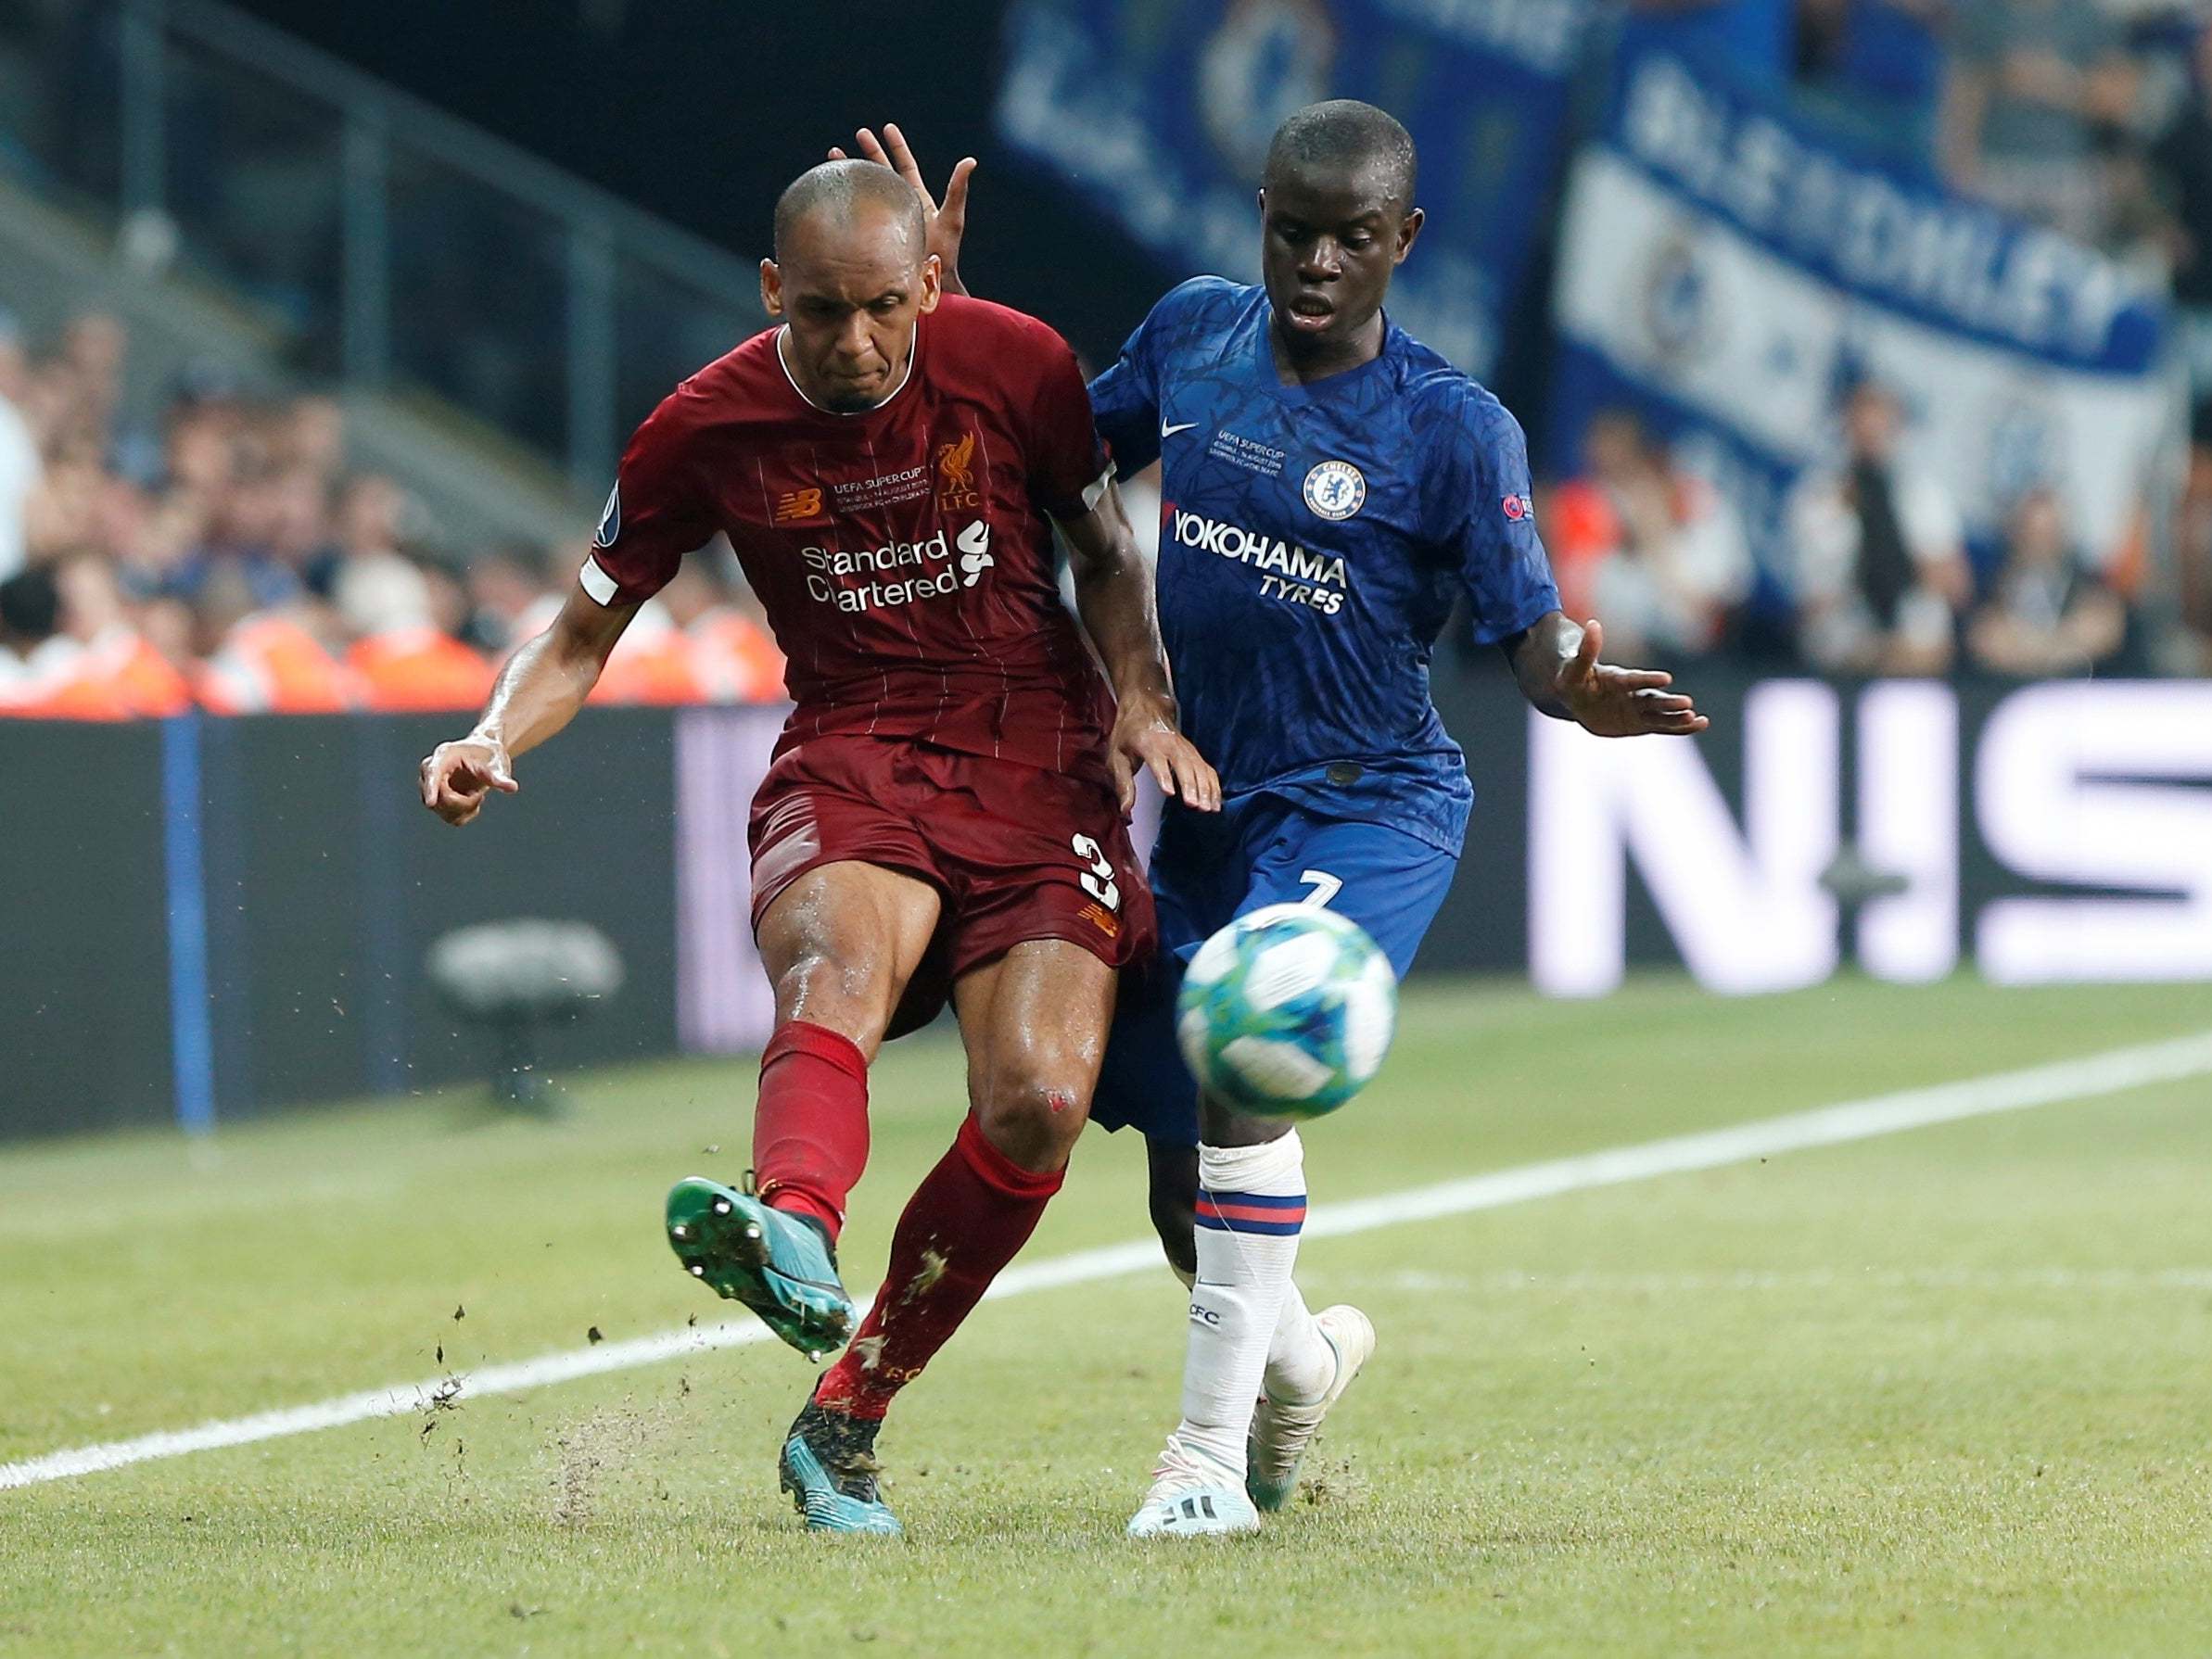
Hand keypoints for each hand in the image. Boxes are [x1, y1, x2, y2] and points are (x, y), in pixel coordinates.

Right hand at [418, 734, 517, 825]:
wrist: (485, 754)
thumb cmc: (489, 754)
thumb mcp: (496, 763)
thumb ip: (500, 777)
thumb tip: (512, 788)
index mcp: (444, 755)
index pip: (433, 772)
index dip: (431, 788)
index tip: (430, 803)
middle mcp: (431, 770)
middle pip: (439, 798)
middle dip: (464, 802)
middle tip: (481, 794)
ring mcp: (432, 786)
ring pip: (444, 812)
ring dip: (467, 808)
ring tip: (477, 794)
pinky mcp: (438, 800)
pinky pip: (451, 818)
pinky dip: (467, 814)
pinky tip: (473, 800)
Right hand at [828, 123, 973, 294]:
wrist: (930, 282)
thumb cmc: (945, 252)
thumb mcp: (953, 217)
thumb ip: (958, 189)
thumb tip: (970, 160)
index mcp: (917, 197)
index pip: (905, 165)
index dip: (897, 146)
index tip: (887, 128)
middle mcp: (900, 203)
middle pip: (883, 170)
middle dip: (871, 151)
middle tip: (860, 132)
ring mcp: (885, 217)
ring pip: (866, 187)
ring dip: (852, 170)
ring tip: (835, 154)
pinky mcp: (873, 231)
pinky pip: (857, 211)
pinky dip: (845, 199)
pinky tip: (831, 191)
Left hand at [1107, 693, 1220, 816]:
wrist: (1145, 707)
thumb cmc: (1129, 734)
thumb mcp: (1116, 757)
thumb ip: (1123, 784)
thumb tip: (1125, 809)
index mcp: (1147, 743)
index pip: (1157, 760)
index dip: (1164, 776)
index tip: (1169, 793)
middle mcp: (1170, 744)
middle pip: (1184, 765)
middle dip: (1190, 785)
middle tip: (1194, 805)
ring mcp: (1185, 748)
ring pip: (1199, 768)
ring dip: (1205, 788)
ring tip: (1208, 809)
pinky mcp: (1194, 753)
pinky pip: (1207, 770)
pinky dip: (1213, 786)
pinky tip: (1215, 802)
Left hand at [1556, 619, 1708, 737]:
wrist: (1578, 696)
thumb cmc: (1573, 679)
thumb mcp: (1574, 668)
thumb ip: (1586, 651)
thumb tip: (1593, 624)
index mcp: (1617, 679)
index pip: (1634, 680)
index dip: (1648, 679)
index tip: (1666, 679)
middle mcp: (1632, 693)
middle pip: (1652, 698)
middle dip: (1668, 702)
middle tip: (1687, 703)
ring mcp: (1638, 708)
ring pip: (1661, 714)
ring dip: (1677, 717)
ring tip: (1698, 719)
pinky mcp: (1640, 723)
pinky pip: (1662, 727)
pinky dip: (1680, 727)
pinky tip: (1700, 723)